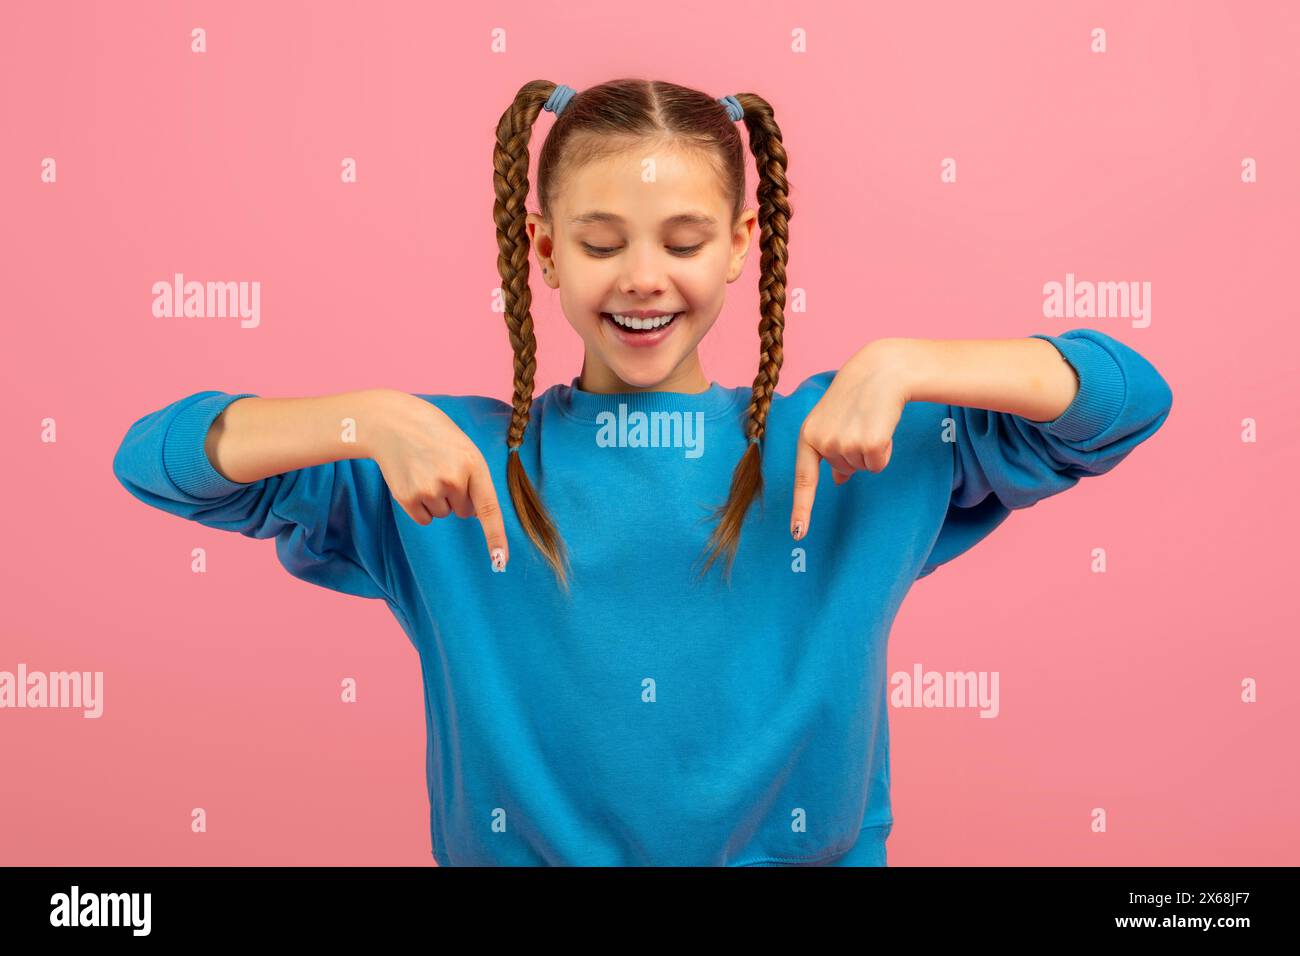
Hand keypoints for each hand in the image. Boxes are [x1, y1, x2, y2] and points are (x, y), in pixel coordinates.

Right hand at [365, 389, 510, 570]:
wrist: (394, 423)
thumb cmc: (435, 437)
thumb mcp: (464, 449)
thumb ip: (475, 480)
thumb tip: (474, 514)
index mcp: (474, 464)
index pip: (489, 509)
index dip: (496, 538)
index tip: (500, 561)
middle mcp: (453, 479)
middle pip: (464, 511)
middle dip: (457, 495)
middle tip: (440, 467)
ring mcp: (429, 489)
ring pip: (443, 514)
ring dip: (437, 498)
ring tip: (425, 469)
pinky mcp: (408, 498)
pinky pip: (425, 518)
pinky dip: (421, 505)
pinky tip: (414, 480)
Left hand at [790, 340, 912, 540]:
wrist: (880, 371)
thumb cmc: (856, 396)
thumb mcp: (833, 421)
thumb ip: (829, 449)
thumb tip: (837, 479)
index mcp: (808, 436)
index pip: (804, 479)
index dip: (802, 508)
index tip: (797, 533)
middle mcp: (823, 442)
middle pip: (844, 469)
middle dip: (856, 451)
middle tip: (859, 422)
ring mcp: (845, 444)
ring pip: (863, 467)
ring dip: (870, 448)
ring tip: (870, 420)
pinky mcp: (870, 444)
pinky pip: (878, 465)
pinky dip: (884, 449)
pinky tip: (882, 426)